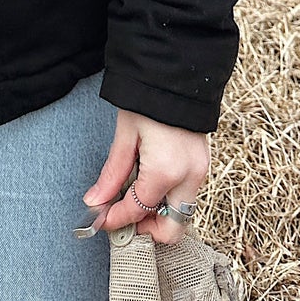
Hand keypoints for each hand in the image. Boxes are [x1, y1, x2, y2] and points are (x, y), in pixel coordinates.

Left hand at [83, 110, 209, 243]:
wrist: (178, 71)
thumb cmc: (149, 97)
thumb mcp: (125, 134)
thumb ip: (112, 173)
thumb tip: (95, 202)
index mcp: (165, 171)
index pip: (138, 211)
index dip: (116, 219)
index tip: (101, 220)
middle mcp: (189, 178)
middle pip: (172, 229)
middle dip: (147, 229)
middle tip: (124, 216)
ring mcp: (200, 172)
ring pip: (181, 214)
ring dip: (158, 214)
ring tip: (133, 195)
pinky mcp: (204, 164)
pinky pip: (187, 195)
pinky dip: (168, 198)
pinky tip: (149, 180)